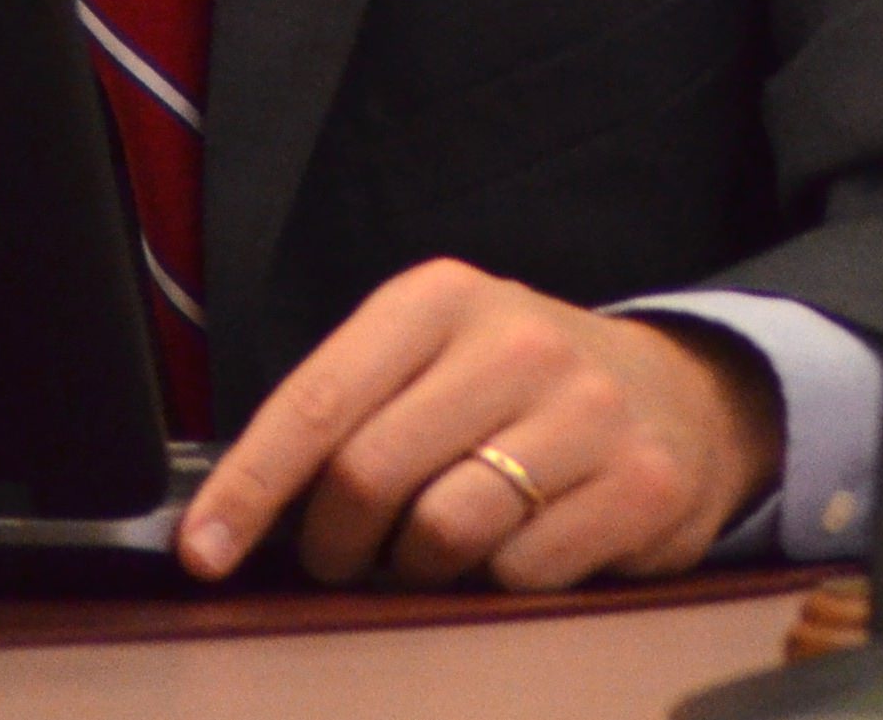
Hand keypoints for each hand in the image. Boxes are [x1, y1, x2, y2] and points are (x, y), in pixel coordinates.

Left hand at [178, 259, 785, 590]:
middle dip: (332, 541)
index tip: (202, 551)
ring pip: (444, 530)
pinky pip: (524, 572)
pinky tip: (514, 548)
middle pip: (370, 475)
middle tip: (336, 559)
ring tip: (426, 551)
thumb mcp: (428, 357)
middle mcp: (511, 342)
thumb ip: (348, 411)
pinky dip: (498, 582)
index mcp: (434, 300)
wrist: (680, 391)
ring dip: (415, 567)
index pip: (315, 402)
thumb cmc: (516, 384)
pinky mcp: (642, 484)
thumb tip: (242, 504)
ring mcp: (584, 411)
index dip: (249, 486)